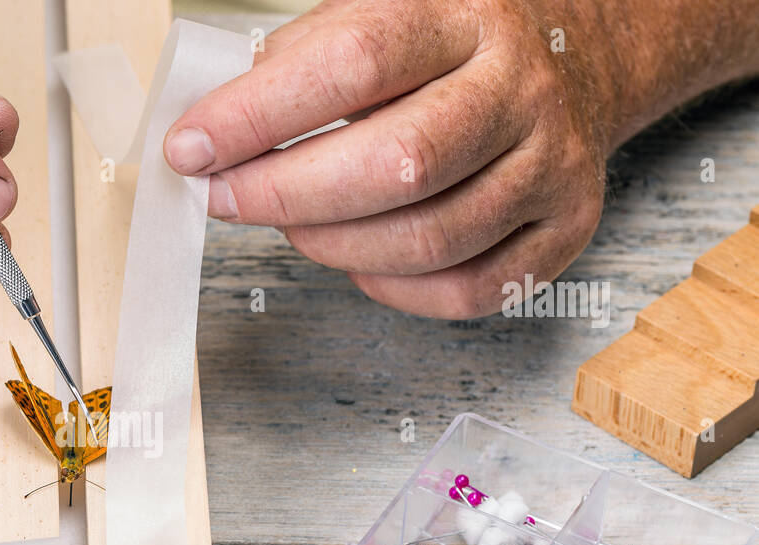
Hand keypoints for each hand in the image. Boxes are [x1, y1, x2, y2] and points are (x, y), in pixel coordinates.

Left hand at [162, 0, 650, 318]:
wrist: (580, 54)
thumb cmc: (453, 44)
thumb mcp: (379, 12)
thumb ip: (300, 60)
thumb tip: (217, 132)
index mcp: (464, 15)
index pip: (353, 63)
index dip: (258, 116)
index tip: (191, 148)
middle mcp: (518, 89)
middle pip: (397, 164)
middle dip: (286, 195)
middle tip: (226, 199)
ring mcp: (551, 163)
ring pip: (428, 239)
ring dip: (332, 245)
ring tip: (292, 224)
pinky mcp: (564, 228)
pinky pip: (466, 291)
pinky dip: (393, 288)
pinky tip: (360, 258)